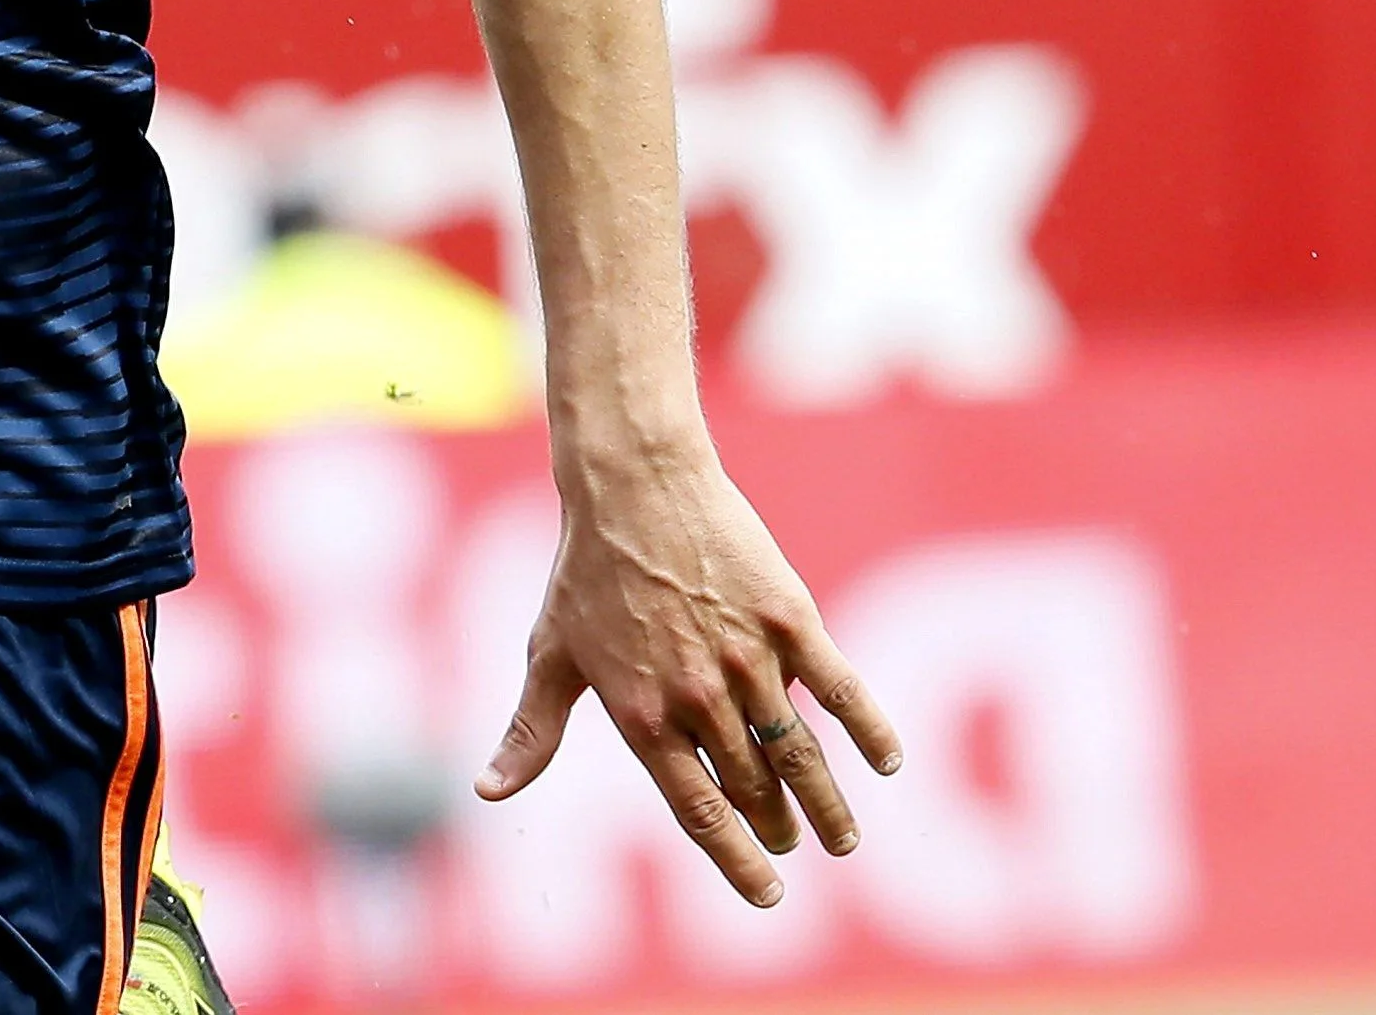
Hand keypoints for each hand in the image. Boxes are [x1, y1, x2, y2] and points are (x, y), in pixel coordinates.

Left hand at [476, 441, 899, 906]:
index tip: (767, 892)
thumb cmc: (585, 571)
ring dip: (827, 804)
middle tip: (796, 844)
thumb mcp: (549, 655)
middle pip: (754, 790)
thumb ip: (531, 732)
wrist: (633, 483)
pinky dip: (868, 728)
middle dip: (779, 828)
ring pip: (798, 756)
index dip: (738, 862)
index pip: (700, 814)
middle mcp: (698, 699)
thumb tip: (488, 792)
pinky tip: (887, 761)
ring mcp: (748, 660)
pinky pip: (839, 688)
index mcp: (642, 718)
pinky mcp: (788, 620)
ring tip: (843, 840)